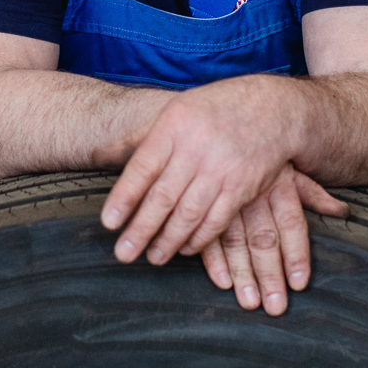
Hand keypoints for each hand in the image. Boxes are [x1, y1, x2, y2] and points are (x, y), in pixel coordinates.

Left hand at [98, 77, 298, 266]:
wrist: (272, 109)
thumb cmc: (213, 111)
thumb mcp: (173, 113)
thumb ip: (136, 140)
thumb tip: (95, 156)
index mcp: (173, 128)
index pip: (142, 167)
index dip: (124, 197)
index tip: (108, 222)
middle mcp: (196, 150)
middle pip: (163, 197)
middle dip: (141, 229)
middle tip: (123, 253)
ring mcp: (221, 170)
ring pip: (189, 213)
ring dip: (169, 240)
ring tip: (152, 257)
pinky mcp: (242, 188)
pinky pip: (217, 220)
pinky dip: (200, 239)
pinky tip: (185, 248)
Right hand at [200, 167, 347, 314]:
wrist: (215, 129)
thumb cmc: (257, 155)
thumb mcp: (287, 168)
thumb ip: (313, 194)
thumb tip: (344, 212)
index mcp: (279, 185)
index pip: (291, 225)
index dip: (296, 255)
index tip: (299, 284)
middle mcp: (254, 194)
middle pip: (265, 240)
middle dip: (270, 275)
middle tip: (276, 307)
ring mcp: (226, 200)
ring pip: (236, 242)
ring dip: (243, 274)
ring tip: (250, 303)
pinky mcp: (202, 203)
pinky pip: (207, 234)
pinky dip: (213, 260)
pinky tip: (222, 282)